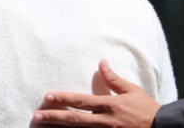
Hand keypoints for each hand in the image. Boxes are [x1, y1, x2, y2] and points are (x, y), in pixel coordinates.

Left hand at [32, 60, 159, 126]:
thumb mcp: (132, 91)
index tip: (47, 97)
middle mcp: (105, 121)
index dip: (63, 99)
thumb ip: (114, 79)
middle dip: (53, 118)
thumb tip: (101, 62)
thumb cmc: (148, 110)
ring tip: (42, 127)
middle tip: (36, 116)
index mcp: (110, 105)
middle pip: (74, 119)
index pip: (81, 101)